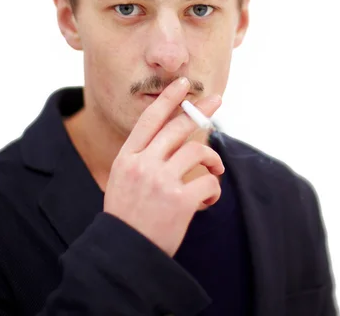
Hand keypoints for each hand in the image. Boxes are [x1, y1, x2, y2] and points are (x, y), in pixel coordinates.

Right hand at [103, 77, 223, 256]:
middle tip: (217, 101)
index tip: (183, 83)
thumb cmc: (127, 216)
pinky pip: (208, 182)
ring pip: (198, 151)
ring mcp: (161, 181)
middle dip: (201, 110)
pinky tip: (208, 200)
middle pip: (178, 127)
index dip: (168, 98)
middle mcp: (143, 164)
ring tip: (216, 169)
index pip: (150, 119)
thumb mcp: (122, 180)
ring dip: (213, 158)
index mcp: (127, 157)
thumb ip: (143, 157)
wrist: (123, 256)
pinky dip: (213, 189)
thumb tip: (173, 136)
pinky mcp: (179, 201)